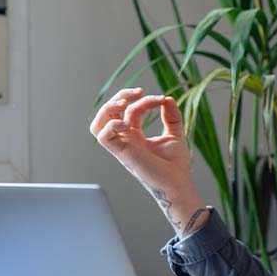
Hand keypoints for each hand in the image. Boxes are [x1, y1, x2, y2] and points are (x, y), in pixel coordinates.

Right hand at [90, 88, 207, 236]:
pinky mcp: (123, 154)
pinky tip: (128, 123)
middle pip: (108, 114)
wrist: (179, 184)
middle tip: (139, 92)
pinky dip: (111, 125)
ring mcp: (122, 147)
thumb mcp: (175, 133)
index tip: (162, 99)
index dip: (142, 99)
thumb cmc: (176, 165)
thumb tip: (168, 98)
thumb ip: (171, 116)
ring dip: (108, 108)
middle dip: (120, 96)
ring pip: (97, 125)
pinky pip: (104, 138)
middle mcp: (125, 140)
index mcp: (136, 135)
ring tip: (125, 102)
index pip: (129, 110)